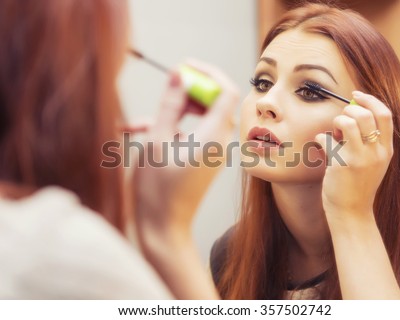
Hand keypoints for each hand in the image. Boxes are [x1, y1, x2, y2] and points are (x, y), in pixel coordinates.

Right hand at [132, 60, 239, 248]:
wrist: (163, 228)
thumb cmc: (157, 188)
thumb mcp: (156, 139)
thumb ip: (170, 104)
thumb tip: (179, 73)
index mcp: (213, 136)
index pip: (226, 90)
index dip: (208, 73)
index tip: (184, 67)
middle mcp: (220, 143)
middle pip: (214, 102)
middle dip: (186, 93)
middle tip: (162, 91)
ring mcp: (214, 152)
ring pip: (199, 119)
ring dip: (171, 115)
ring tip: (136, 125)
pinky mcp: (205, 160)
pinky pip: (193, 135)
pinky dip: (171, 131)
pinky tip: (141, 137)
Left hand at [315, 91, 393, 224]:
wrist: (352, 213)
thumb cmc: (357, 185)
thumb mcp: (372, 162)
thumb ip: (368, 141)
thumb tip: (350, 113)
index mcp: (387, 149)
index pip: (385, 114)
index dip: (369, 100)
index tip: (355, 96)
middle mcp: (377, 152)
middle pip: (365, 114)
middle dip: (348, 111)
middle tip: (340, 122)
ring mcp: (360, 158)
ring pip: (347, 122)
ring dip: (336, 122)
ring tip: (333, 134)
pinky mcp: (342, 165)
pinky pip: (327, 139)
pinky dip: (321, 138)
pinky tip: (321, 147)